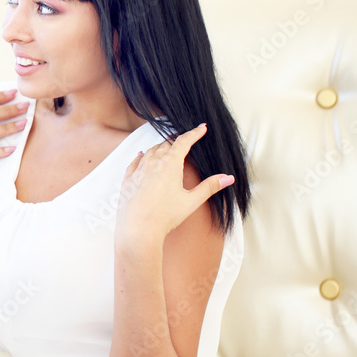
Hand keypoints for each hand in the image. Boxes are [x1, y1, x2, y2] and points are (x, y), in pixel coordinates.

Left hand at [115, 124, 234, 249]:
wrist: (138, 229)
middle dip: (177, 141)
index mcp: (170, 164)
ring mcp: (138, 171)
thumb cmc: (165, 216)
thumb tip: (229, 178)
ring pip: (150, 152)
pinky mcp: (127, 180)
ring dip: (160, 147)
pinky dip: (141, 156)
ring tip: (167, 146)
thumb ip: (210, 187)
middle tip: (185, 140)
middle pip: (166, 145)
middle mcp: (152, 163)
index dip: (194, 133)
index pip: (183, 142)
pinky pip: (135, 162)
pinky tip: (142, 155)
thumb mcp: (191, 201)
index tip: (201, 127)